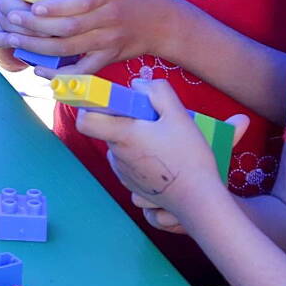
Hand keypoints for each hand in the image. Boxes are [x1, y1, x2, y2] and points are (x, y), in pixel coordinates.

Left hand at [0, 0, 180, 74]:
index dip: (56, 8)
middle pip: (70, 29)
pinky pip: (82, 70)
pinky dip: (60, 74)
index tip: (33, 7)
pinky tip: (38, 70)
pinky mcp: (107, 58)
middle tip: (11, 20)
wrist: (165, 24)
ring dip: (39, 48)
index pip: (81, 3)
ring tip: (13, 40)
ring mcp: (108, 42)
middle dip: (37, 28)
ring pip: (70, 50)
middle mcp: (110, 20)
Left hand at [74, 78, 221, 217]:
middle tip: (154, 121)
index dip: (93, 107)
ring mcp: (123, 173)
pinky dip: (142, 157)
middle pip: (109, 129)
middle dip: (127, 120)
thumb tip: (137, 85)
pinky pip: (130, 163)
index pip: (86, 121)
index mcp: (122, 136)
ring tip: (164, 141)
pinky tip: (164, 159)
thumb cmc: (189, 157)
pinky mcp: (133, 186)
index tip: (113, 103)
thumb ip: (157, 92)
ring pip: (121, 146)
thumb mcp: (179, 115)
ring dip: (136, 139)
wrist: (199, 200)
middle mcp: (117, 156)